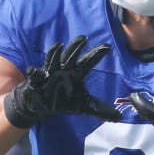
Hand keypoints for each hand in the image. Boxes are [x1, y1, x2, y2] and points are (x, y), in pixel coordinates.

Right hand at [4, 35, 120, 127]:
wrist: (43, 105)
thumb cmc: (63, 100)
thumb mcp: (84, 105)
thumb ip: (100, 109)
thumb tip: (119, 116)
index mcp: (76, 72)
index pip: (88, 61)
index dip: (97, 54)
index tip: (108, 47)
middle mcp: (64, 69)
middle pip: (71, 55)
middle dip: (76, 46)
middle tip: (84, 38)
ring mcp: (50, 72)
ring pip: (52, 59)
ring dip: (54, 53)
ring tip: (59, 45)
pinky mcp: (37, 80)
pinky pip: (35, 75)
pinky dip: (35, 73)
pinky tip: (35, 71)